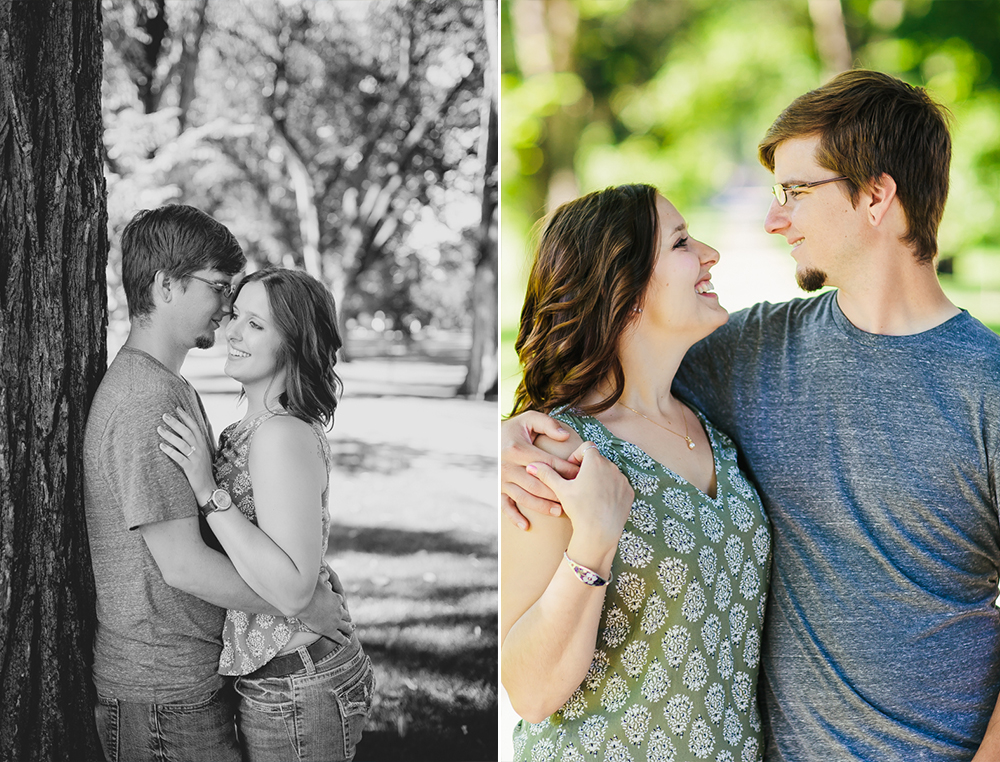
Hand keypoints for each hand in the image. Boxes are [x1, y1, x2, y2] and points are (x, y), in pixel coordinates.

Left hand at [158, 407, 215, 504]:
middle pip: (187, 432)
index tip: (177, 408)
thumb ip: (198, 442)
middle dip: (176, 423)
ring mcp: (196, 458)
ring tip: (159, 429)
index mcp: (203, 444)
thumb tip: (193, 429)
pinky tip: (161, 446)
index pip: (195, 427)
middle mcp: (200, 449)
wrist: (208, 488)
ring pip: (182, 444)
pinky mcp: (191, 468)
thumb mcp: (203, 454)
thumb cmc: (202, 470)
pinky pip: (179, 458)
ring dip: (170, 435)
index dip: (186, 417)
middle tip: (164, 415)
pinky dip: (170, 451)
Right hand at [298, 576, 353, 644]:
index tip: (339, 604)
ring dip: (349, 628)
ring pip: (345, 626)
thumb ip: (322, 575)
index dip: (339, 603)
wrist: (305, 603)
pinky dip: (344, 640)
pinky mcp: (330, 630)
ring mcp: (336, 621)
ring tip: (352, 630)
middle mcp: (339, 610)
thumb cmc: (309, 590)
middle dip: (347, 617)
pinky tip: (348, 642)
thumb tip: (325, 568)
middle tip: (351, 620)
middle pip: (345, 614)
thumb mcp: (316, 579)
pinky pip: (339, 637)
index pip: (340, 600)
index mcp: (336, 598)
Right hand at [501, 411, 578, 529]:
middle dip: (557, 492)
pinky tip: (526, 526)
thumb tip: (566, 436)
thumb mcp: (529, 419)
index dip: (565, 470)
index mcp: (517, 449)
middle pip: (537, 484)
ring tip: (560, 511)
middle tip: (576, 497)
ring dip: (542, 506)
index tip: (580, 476)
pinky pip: (505, 506)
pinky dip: (514, 517)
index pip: (547, 463)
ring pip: (524, 497)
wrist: (488, 437)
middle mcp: (507, 466)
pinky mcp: (497, 488)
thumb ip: (548, 424)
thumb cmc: (515, 429)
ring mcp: (501, 479)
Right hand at [527, 441, 633, 554]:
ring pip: (609, 472)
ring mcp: (622, 479)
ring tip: (589, 495)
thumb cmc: (579, 509)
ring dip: (599, 479)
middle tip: (578, 485)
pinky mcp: (629, 492)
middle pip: (598, 460)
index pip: (587, 447)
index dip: (577, 456)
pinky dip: (611, 490)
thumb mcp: (560, 490)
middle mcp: (612, 466)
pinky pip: (618, 485)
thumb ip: (547, 474)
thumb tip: (532, 465)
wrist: (599, 532)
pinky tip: (601, 503)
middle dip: (588, 469)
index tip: (571, 469)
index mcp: (595, 461)